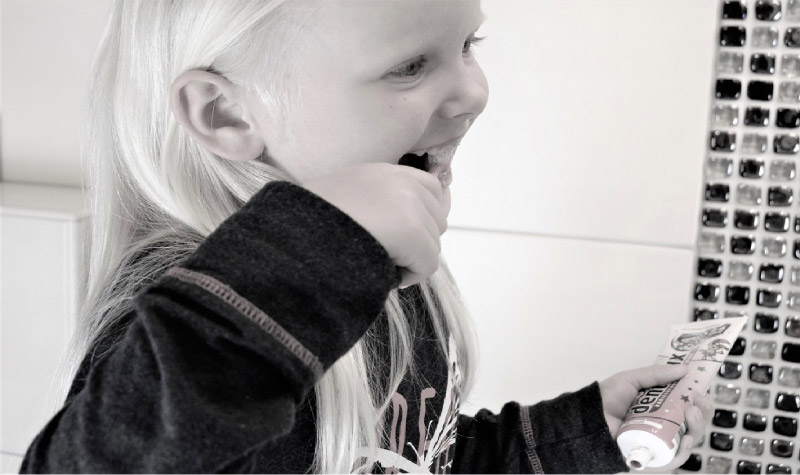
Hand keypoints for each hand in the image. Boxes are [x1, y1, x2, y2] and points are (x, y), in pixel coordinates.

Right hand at [303, 163, 449, 287]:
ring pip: (433, 245)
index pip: (432, 189)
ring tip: (375, 262)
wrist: (293, 238)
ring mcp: (409, 204)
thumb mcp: (341, 198)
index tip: (397, 237)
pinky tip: (381, 273)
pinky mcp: (412, 231)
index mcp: (382, 171)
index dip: (420, 217)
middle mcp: (400, 180)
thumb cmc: (306, 226)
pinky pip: (428, 265)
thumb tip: (402, 229)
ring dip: (410, 260)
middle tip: (382, 252)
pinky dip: (409, 276)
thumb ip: (374, 201)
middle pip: (438, 220)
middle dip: (417, 241)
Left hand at [599, 365, 712, 471]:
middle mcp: (662, 429)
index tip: (702, 393)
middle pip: (692, 428)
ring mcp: (657, 446)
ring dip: (696, 431)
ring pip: (686, 444)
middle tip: (698, 403)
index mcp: (661, 411)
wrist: (587, 417)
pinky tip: (686, 440)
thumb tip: (684, 368)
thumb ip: (656, 374)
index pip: (688, 410)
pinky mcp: (650, 460)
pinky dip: (683, 453)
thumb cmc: (607, 398)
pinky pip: (672, 461)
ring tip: (691, 415)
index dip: (700, 404)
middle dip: (701, 416)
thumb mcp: (632, 380)